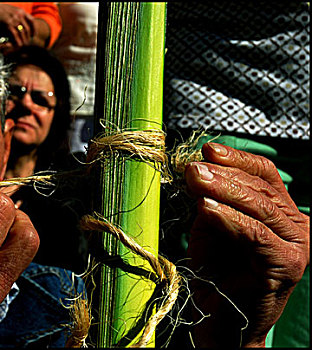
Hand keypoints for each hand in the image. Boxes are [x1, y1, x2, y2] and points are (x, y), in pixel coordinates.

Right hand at [0, 3, 34, 47]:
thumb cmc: (0, 9)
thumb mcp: (12, 9)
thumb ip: (18, 15)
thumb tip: (23, 22)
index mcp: (21, 11)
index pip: (32, 20)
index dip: (34, 29)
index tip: (34, 35)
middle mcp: (19, 15)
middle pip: (27, 28)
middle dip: (28, 37)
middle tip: (27, 42)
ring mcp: (14, 19)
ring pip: (22, 32)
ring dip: (23, 40)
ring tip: (23, 45)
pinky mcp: (8, 24)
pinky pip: (15, 35)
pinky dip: (17, 41)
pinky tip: (18, 45)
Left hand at [184, 142, 308, 346]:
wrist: (221, 323)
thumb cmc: (215, 276)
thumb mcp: (210, 230)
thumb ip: (210, 202)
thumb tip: (198, 170)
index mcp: (280, 213)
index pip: (264, 174)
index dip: (237, 159)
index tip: (207, 150)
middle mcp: (295, 226)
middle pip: (262, 188)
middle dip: (224, 173)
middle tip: (193, 167)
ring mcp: (295, 246)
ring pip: (260, 208)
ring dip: (224, 190)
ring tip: (196, 179)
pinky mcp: (286, 266)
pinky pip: (256, 235)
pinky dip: (230, 220)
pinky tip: (207, 209)